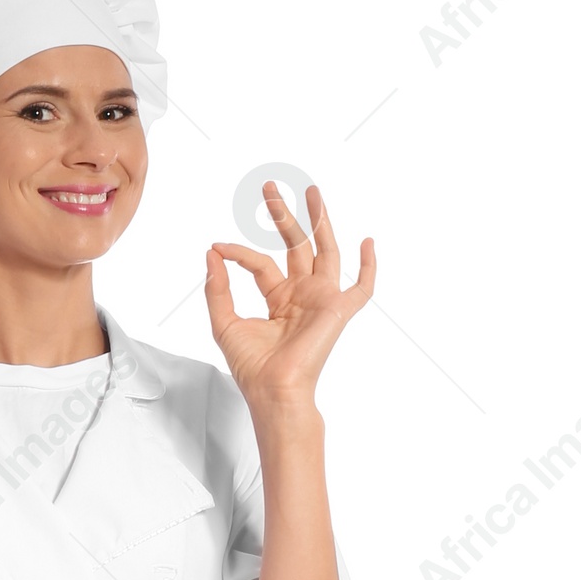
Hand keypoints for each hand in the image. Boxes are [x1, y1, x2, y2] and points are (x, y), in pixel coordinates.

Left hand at [205, 180, 374, 419]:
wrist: (273, 391)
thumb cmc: (252, 367)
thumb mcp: (224, 323)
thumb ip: (217, 288)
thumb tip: (212, 253)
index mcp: (279, 300)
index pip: (261, 264)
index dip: (239, 253)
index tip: (218, 247)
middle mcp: (302, 296)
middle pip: (296, 246)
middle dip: (284, 216)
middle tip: (269, 189)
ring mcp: (322, 301)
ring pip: (326, 251)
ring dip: (320, 221)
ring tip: (312, 191)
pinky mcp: (338, 311)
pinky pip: (362, 288)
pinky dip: (368, 267)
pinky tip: (368, 243)